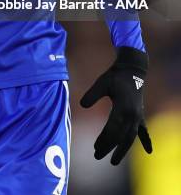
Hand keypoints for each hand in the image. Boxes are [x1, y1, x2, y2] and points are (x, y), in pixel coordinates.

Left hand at [80, 46, 152, 164]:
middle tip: (97, 156)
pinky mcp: (140, 115)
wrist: (132, 69)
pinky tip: (149, 151)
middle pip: (120, 137)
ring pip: (130, 137)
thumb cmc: (115, 76)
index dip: (103, 139)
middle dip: (109, 148)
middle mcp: (132, 115)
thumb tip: (82, 105)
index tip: (94, 147)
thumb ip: (92, 94)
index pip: (112, 129)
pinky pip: (144, 131)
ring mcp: (138, 116)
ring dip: (122, 150)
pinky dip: (147, 141)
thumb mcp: (101, 83)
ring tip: (114, 162)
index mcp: (122, 107)